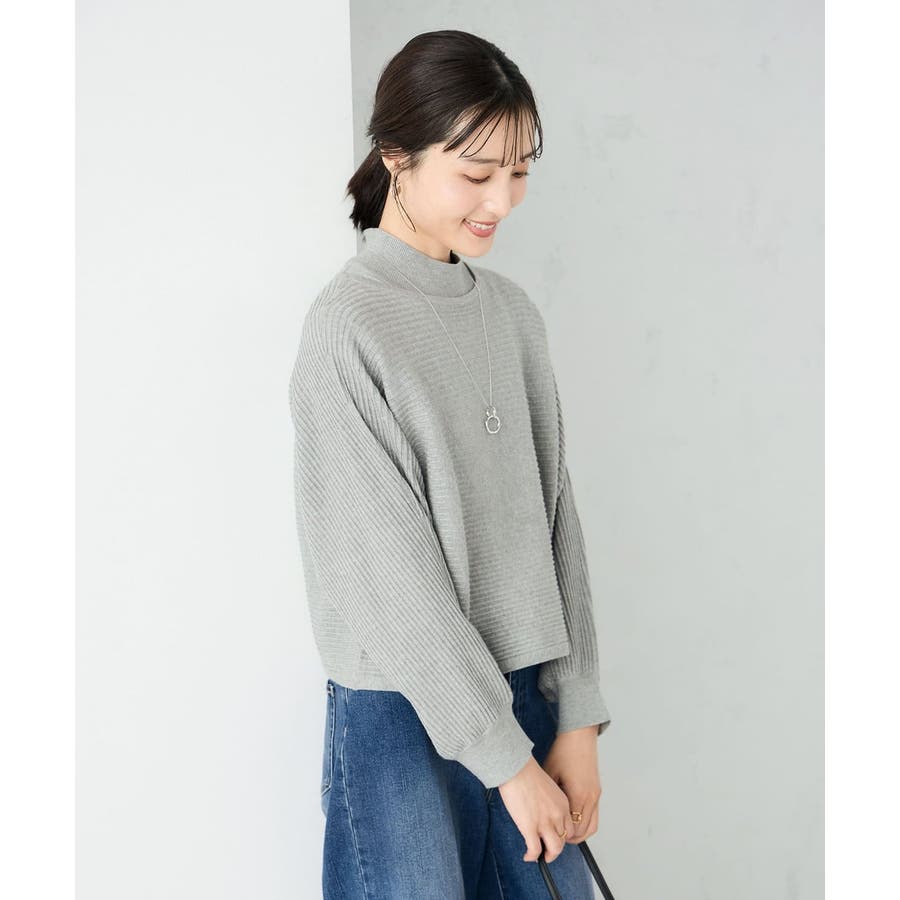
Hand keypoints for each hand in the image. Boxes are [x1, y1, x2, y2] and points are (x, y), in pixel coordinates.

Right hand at [497, 756, 574, 863]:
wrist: (516, 768)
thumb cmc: (526, 771)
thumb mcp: (547, 786)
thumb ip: (549, 800)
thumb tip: (541, 809)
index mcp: (563, 803)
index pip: (570, 828)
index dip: (562, 836)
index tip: (554, 837)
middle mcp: (557, 815)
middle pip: (564, 840)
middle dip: (556, 847)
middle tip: (548, 850)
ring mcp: (545, 823)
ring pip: (554, 849)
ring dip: (548, 856)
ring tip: (540, 856)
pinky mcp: (530, 828)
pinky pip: (535, 850)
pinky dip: (532, 857)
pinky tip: (527, 856)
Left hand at [539, 725, 601, 844]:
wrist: (579, 735)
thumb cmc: (563, 751)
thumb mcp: (550, 773)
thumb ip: (548, 794)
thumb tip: (538, 809)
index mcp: (578, 795)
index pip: (572, 827)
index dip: (561, 836)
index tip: (549, 837)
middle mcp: (590, 798)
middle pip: (583, 831)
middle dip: (570, 838)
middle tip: (555, 840)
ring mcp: (596, 795)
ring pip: (592, 825)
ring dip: (580, 833)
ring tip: (564, 834)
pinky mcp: (597, 790)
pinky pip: (594, 815)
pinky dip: (585, 822)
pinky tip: (573, 819)